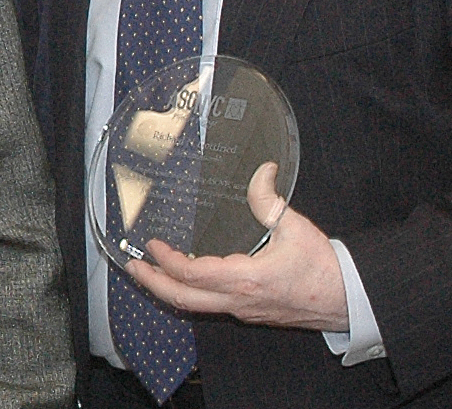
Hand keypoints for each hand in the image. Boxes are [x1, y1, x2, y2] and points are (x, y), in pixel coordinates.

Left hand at [125, 162, 348, 331]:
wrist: (348, 300)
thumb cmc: (324, 269)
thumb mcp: (295, 227)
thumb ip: (270, 198)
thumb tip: (262, 169)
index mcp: (247, 279)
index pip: (194, 275)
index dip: (167, 261)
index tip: (152, 244)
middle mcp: (240, 300)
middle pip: (184, 299)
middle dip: (153, 283)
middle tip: (133, 267)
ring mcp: (243, 310)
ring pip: (196, 307)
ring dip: (168, 290)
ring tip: (149, 272)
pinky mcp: (250, 312)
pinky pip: (211, 306)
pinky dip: (190, 294)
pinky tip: (184, 279)